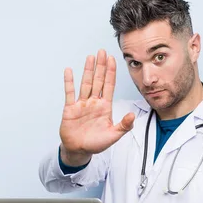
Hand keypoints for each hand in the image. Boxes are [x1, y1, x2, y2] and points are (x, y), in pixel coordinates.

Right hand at [59, 49, 135, 165]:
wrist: (79, 150)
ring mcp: (82, 104)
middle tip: (103, 51)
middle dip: (101, 66)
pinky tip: (69, 70)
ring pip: (86, 83)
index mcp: (105, 107)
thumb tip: (133, 115)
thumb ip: (124, 126)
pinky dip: (69, 82)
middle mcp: (94, 102)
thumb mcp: (113, 136)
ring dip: (88, 70)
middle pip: (98, 80)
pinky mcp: (70, 108)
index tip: (113, 59)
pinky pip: (70, 93)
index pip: (109, 86)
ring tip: (91, 57)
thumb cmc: (96, 144)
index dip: (111, 72)